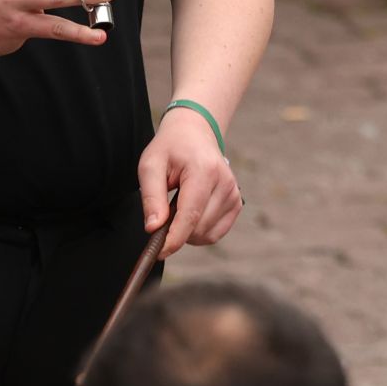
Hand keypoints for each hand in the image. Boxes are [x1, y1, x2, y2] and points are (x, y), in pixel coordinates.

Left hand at [138, 105, 241, 257]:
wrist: (195, 133)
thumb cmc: (171, 148)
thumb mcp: (150, 165)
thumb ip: (151, 197)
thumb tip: (153, 228)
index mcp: (204, 171)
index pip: (190, 215)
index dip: (174, 238)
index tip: (158, 252)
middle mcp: (225, 183)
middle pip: (198, 228)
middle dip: (176, 230)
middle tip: (162, 212)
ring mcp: (234, 194)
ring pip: (207, 234)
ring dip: (188, 231)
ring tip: (177, 206)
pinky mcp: (236, 203)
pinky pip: (215, 233)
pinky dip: (199, 232)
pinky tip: (190, 213)